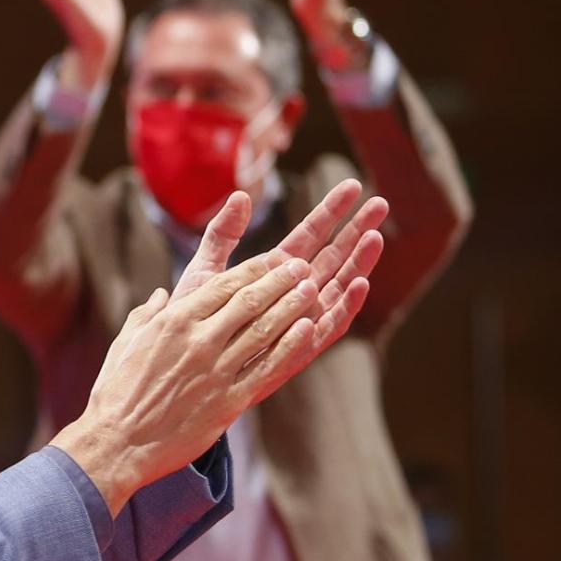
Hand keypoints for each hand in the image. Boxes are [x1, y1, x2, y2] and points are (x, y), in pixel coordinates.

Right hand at [51, 184, 384, 513]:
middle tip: (302, 266)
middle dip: (281, 280)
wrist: (118, 443)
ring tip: (312, 288)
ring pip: (265, 329)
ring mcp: (217, 371)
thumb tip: (163, 295)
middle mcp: (200, 341)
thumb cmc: (115, 393)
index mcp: (174, 322)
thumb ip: (147, 314)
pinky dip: (290, 346)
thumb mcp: (125, 343)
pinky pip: (267, 368)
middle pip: (251, 301)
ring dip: (293, 306)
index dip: (255, 269)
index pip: (224, 285)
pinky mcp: (230, 401)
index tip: (275, 258)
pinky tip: (309, 330)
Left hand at [176, 181, 386, 396]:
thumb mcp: (204, 273)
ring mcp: (299, 322)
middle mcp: (292, 295)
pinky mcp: (297, 351)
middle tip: (380, 203)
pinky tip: (360, 284)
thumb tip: (241, 194)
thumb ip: (222, 235)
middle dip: (356, 230)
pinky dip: (345, 307)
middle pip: (333, 256)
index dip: (331, 211)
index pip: (310, 235)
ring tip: (375, 237)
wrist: (180, 373)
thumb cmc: (190, 323)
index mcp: (273, 271)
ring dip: (358, 264)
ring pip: (337, 288)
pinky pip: (327, 328)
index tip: (352, 186)